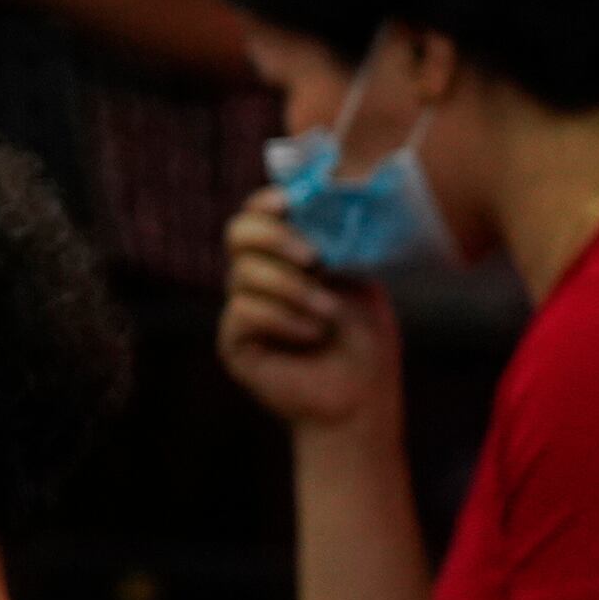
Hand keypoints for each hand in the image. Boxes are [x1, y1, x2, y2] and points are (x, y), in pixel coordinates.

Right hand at [218, 186, 398, 430]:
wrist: (361, 397)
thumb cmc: (365, 339)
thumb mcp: (357, 278)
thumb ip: (332, 241)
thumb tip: (310, 205)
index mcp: (284, 256)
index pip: (258, 214)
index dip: (266, 203)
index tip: (289, 202)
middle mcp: (257, 278)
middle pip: (238, 233)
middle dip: (274, 237)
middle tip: (314, 259)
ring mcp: (242, 309)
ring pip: (244, 273)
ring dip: (293, 289)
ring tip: (328, 313)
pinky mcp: (234, 342)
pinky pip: (244, 311)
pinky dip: (282, 319)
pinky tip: (312, 335)